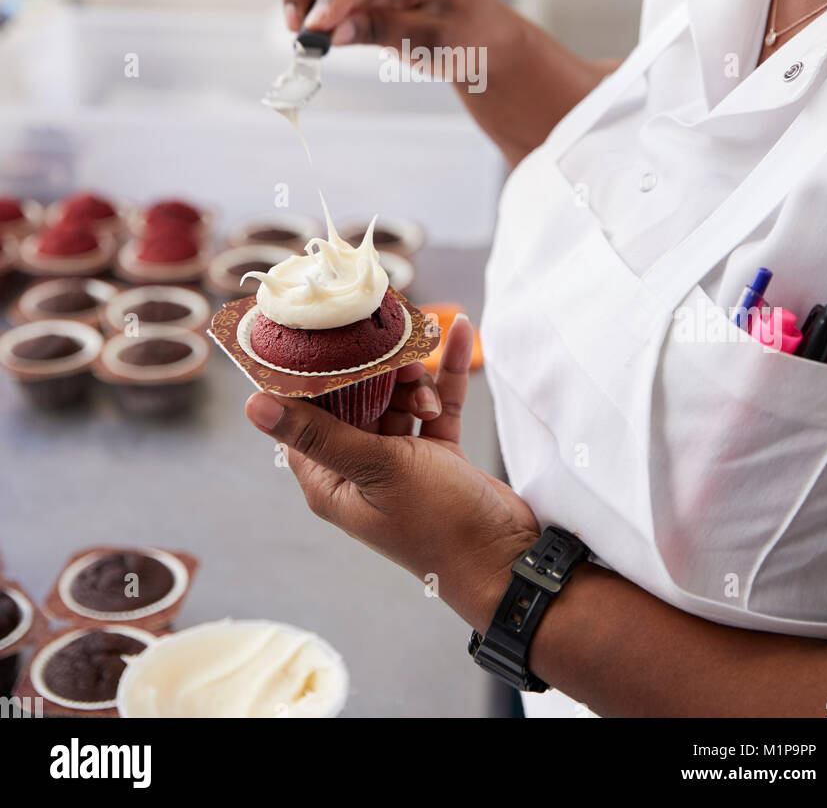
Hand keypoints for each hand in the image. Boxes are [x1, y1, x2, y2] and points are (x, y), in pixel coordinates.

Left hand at [245, 316, 540, 628]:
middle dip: (374, 372)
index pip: (304, 413)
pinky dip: (445, 373)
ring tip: (426, 387)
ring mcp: (400, 460)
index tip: (324, 335)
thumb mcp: (376, 470)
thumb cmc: (436, 524)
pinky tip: (458, 331)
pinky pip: (435, 402)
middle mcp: (359, 467)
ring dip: (414, 382)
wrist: (506, 560)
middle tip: (392, 354)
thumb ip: (320, 433)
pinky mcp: (437, 453)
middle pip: (354, 398)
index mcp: (329, 478)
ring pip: (396, 396)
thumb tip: (253, 406)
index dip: (312, 376)